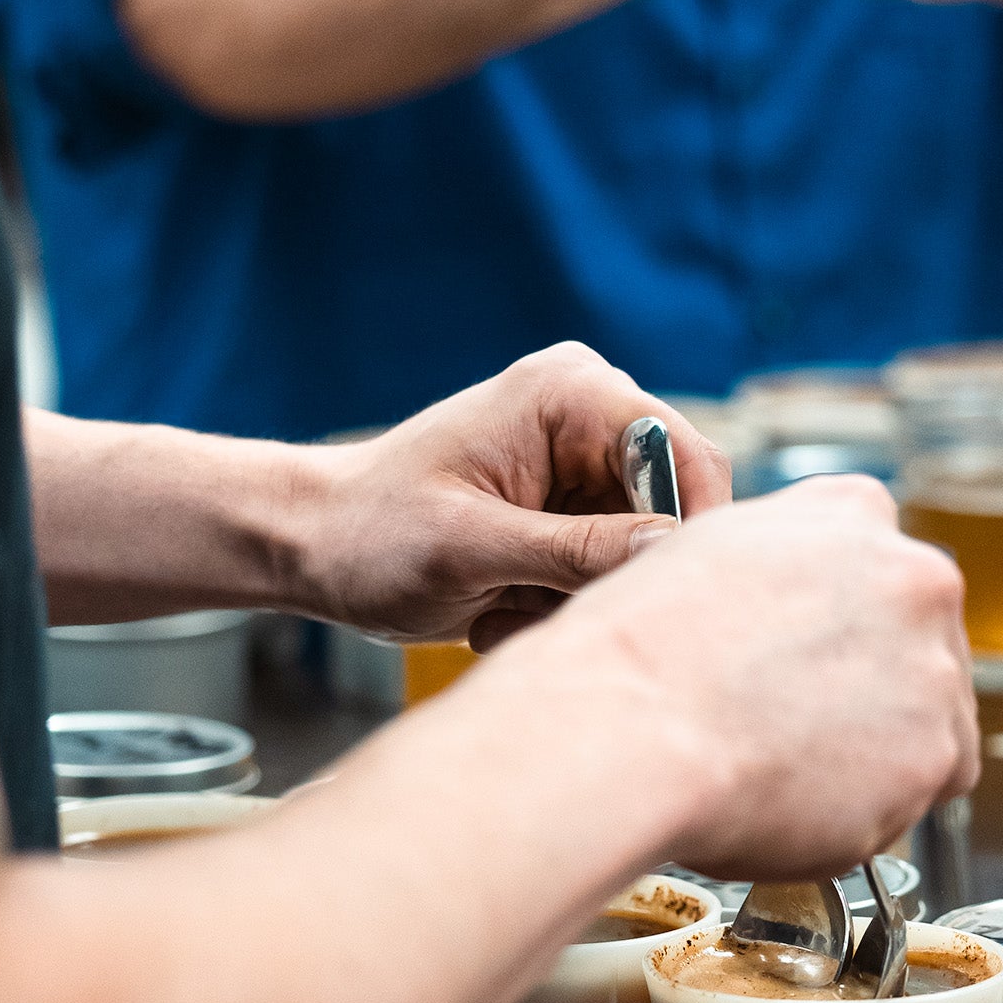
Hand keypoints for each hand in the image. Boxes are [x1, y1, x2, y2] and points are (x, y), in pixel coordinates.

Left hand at [291, 343, 731, 645]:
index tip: (650, 600)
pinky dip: (560, 604)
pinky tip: (499, 608)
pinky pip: (606, 570)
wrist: (314, 545)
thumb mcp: (472, 549)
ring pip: (639, 553)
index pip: (684, 455)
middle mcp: (590, 415)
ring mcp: (583, 462)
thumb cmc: (371, 534)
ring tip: (501, 610)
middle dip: (610, 576)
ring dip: (577, 600)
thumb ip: (575, 548)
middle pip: (669, 511)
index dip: (688, 531)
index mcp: (571, 392)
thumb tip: (669, 548)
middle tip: (537, 610)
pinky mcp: (572, 507)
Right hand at [522, 475, 978, 878]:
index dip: (839, 627)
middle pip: (916, 648)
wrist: (634, 728)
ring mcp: (935, 671)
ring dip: (871, 756)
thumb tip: (785, 607)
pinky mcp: (936, 757)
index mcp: (853, 513)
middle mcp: (915, 580)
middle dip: (868, 692)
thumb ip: (776, 565)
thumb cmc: (641, 651)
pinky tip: (795, 802)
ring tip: (783, 770)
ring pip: (925, 727)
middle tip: (793, 725)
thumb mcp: (702, 553)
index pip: (878, 567)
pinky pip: (912, 797)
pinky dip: (865, 814)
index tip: (810, 659)